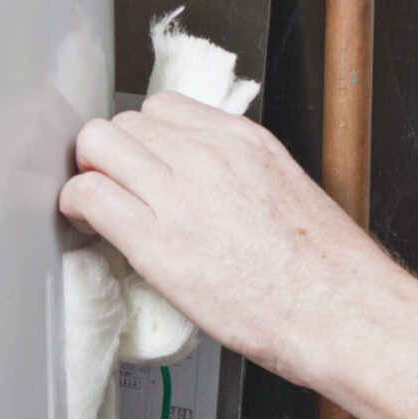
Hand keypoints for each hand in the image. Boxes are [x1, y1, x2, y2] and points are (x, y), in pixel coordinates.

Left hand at [58, 93, 396, 379]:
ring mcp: (180, 194)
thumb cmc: (325, 271)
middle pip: (125, 122)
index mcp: (244, 141)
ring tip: (100, 206)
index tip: (144, 163)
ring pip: (98, 145)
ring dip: (90, 172)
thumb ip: (242, 175)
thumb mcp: (289, 191)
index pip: (164, 107)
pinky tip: (88, 226)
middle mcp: (209, 155)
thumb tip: (210, 186)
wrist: (340, 311)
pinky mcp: (157, 241)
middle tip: (117, 187)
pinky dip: (77, 206)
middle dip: (113, 154)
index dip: (145, 138)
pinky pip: (90, 195)